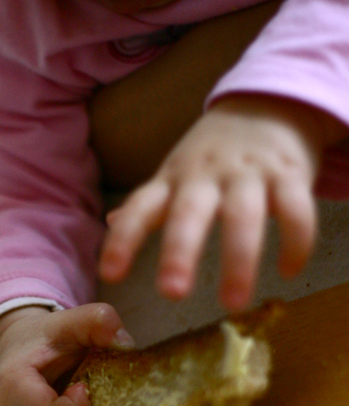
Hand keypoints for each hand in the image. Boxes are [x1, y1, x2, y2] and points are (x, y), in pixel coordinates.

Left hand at [99, 94, 345, 309]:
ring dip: (240, 259)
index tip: (109, 275)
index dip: (123, 239)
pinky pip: (295, 209)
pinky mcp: (290, 174)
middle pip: (190, 212)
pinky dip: (295, 241)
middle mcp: (206, 176)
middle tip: (171, 293)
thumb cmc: (213, 155)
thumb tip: (110, 223)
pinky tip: (287, 273)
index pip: (141, 208)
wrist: (270, 102)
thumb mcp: (174, 174)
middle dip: (179, 252)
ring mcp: (248, 174)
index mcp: (173, 179)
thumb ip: (147, 204)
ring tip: (234, 303)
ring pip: (243, 215)